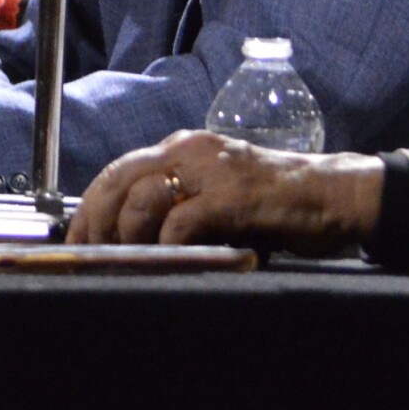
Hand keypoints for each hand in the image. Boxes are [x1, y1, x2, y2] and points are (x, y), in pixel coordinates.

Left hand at [70, 131, 384, 254]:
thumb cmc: (274, 202)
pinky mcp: (232, 196)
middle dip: (94, 222)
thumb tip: (129, 238)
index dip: (89, 208)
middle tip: (88, 256)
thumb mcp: (216, 194)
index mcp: (183, 148)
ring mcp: (211, 170)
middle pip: (118, 180)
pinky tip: (166, 259)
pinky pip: (182, 219)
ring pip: (142, 197)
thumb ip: (178, 205)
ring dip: (126, 235)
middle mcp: (190, 150)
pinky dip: (166, 243)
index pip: (118, 171)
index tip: (77, 242)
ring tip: (127, 261)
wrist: (331, 194)